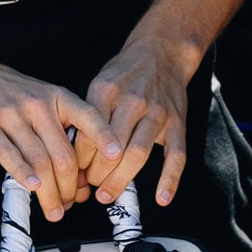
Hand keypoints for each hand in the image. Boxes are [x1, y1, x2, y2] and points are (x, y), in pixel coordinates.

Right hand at [0, 54, 118, 221]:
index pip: (88, 117)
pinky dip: (23, 175)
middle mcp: (37, 105)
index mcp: (57, 97)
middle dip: (70, 187)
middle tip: (70, 204)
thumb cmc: (5, 91)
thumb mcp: (41, 96)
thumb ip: (59, 127)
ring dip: (50, 192)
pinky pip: (9, 155)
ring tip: (54, 209)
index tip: (115, 157)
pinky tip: (32, 188)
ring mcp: (11, 115)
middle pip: (63, 154)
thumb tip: (78, 170)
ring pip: (39, 162)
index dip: (104, 138)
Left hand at [84, 33, 197, 206]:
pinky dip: (169, 180)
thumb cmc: (125, 73)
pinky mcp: (177, 123)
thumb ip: (88, 117)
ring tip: (107, 195)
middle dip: (97, 174)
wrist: (162, 52)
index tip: (74, 173)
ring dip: (121, 180)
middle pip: (112, 148)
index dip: (79, 160)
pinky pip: (176, 156)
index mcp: (107, 91)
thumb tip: (74, 155)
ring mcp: (158, 113)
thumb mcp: (99, 85)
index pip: (89, 134)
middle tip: (89, 187)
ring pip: (138, 154)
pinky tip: (161, 198)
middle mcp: (132, 101)